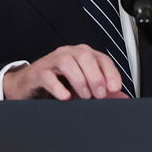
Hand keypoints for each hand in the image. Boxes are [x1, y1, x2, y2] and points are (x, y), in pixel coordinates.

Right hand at [2, 44, 128, 100]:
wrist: (27, 86)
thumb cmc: (57, 84)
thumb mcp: (83, 87)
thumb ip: (102, 91)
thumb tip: (123, 98)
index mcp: (83, 55)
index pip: (102, 58)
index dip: (111, 73)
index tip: (115, 88)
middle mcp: (68, 53)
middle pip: (86, 57)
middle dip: (96, 77)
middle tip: (100, 95)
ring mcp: (52, 61)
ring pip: (68, 63)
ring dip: (79, 81)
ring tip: (84, 96)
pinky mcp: (37, 73)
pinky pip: (48, 76)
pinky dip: (58, 87)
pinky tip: (65, 97)